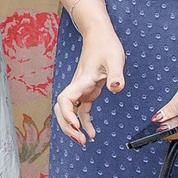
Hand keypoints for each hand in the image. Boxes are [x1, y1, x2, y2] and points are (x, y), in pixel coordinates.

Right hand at [53, 25, 126, 143]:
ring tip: (83, 142)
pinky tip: (91, 134)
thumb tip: (116, 88)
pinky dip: (83, 123)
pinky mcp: (87, 91)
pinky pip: (81, 111)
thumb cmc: (106, 45)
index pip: (65, 99)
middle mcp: (77, 86)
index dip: (66, 114)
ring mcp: (81, 90)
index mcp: (81, 80)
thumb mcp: (115, 59)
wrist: (99, 35)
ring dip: (72, 128)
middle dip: (67, 127)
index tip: (76, 125)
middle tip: (80, 140)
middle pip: (62, 110)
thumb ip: (116, 74)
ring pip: (68, 113)